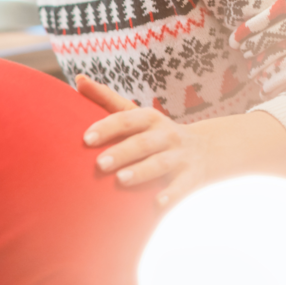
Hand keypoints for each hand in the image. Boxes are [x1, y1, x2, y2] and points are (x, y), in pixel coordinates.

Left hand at [77, 75, 285, 206]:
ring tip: (122, 179)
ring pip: (160, 163)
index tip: (86, 138)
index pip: (126, 120)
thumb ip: (107, 100)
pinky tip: (157, 204)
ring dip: (142, 171)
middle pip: (142, 143)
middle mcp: (166, 135)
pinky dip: (171, 194)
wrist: (207, 149)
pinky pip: (182, 186)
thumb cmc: (156, 133)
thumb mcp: (136, 115)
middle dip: (122, 152)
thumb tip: (78, 80)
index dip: (107, 127)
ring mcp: (180, 156)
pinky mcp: (192, 177)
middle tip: (99, 164)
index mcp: (149, 119)